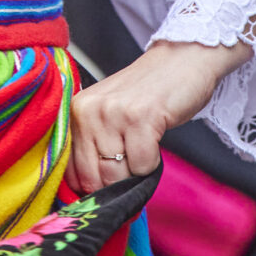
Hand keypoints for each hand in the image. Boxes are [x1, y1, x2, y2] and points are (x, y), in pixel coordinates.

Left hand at [67, 38, 252, 196]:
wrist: (182, 60)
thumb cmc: (148, 94)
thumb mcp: (110, 116)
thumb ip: (95, 147)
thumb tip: (90, 195)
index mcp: (76, 113)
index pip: (72, 174)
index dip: (94, 190)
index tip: (111, 189)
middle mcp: (88, 112)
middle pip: (94, 179)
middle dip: (116, 186)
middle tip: (133, 168)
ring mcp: (113, 113)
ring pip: (117, 176)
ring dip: (135, 175)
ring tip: (144, 149)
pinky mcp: (140, 118)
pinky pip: (142, 166)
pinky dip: (152, 165)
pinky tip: (155, 141)